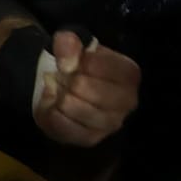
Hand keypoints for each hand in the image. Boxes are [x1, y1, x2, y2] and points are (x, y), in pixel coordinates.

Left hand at [33, 31, 139, 147]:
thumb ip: (69, 42)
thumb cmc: (74, 65)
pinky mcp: (91, 138)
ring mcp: (111, 123)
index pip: (102, 66)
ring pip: (72, 106)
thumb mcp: (70, 45)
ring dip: (58, 96)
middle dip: (67, 80)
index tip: (73, 62)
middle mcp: (127, 101)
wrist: (59, 88)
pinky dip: (52, 113)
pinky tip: (57, 107)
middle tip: (65, 79)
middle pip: (84, 87)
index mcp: (128, 74)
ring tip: (61, 92)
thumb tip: (67, 57)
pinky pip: (62, 124)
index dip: (80, 62)